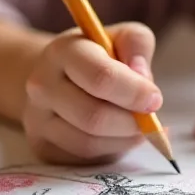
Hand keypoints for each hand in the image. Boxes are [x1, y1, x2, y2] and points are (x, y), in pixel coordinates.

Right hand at [22, 22, 162, 164]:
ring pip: (89, 143)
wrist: (56, 76)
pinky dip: (111, 150)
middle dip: (131, 123)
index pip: (101, 77)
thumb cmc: (96, 56)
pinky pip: (84, 157)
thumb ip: (136, 45)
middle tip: (150, 119)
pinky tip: (123, 137)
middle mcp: (43, 85)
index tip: (155, 99)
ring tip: (140, 128)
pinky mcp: (43, 145)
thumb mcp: (120, 37)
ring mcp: (38, 118)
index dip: (134, 92)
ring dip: (123, 140)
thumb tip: (142, 77)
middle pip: (94, 117)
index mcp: (63, 52)